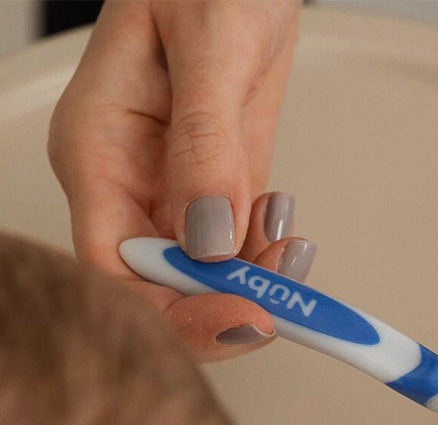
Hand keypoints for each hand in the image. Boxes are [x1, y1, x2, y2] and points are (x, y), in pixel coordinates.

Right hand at [48, 0, 313, 359]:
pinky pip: (235, 249)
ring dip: (254, 283)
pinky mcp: (218, 186)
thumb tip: (209, 239)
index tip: (242, 317)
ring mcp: (173, 189)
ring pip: (202, 277)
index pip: (115, 267)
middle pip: (158, 288)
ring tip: (292, 249)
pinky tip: (286, 228)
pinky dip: (265, 256)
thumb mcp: (209, 47)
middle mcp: (128, 181)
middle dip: (221, 306)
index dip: (175, 310)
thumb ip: (206, 145)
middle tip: (282, 306)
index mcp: (98, 150)